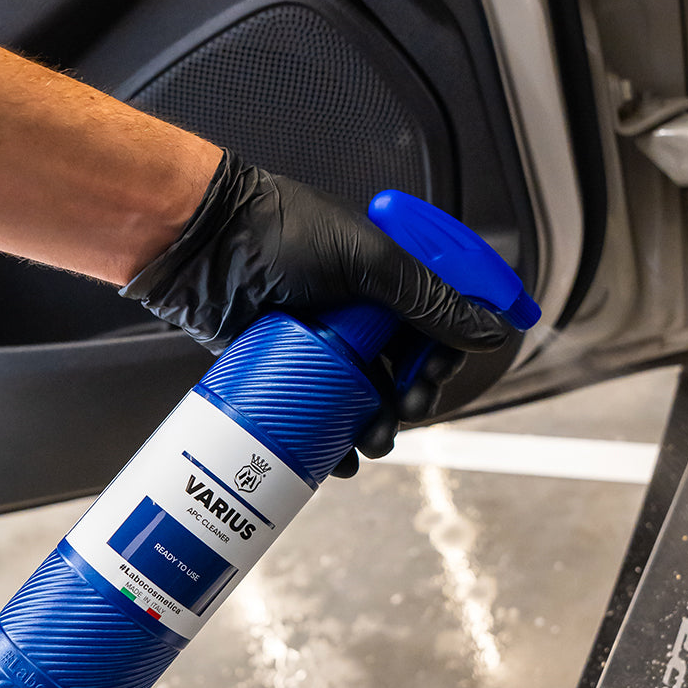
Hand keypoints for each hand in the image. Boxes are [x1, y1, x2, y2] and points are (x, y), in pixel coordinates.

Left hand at [121, 151, 513, 471]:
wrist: (198, 244)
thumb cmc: (275, 231)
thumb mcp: (367, 261)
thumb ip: (430, 299)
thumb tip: (489, 330)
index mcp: (385, 274)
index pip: (435, 321)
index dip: (445, 352)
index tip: (438, 373)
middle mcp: (357, 309)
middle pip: (404, 368)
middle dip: (411, 397)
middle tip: (404, 408)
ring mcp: (322, 340)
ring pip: (365, 397)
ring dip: (376, 426)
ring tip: (370, 440)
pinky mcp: (285, 368)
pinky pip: (319, 412)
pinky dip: (332, 440)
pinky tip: (335, 457)